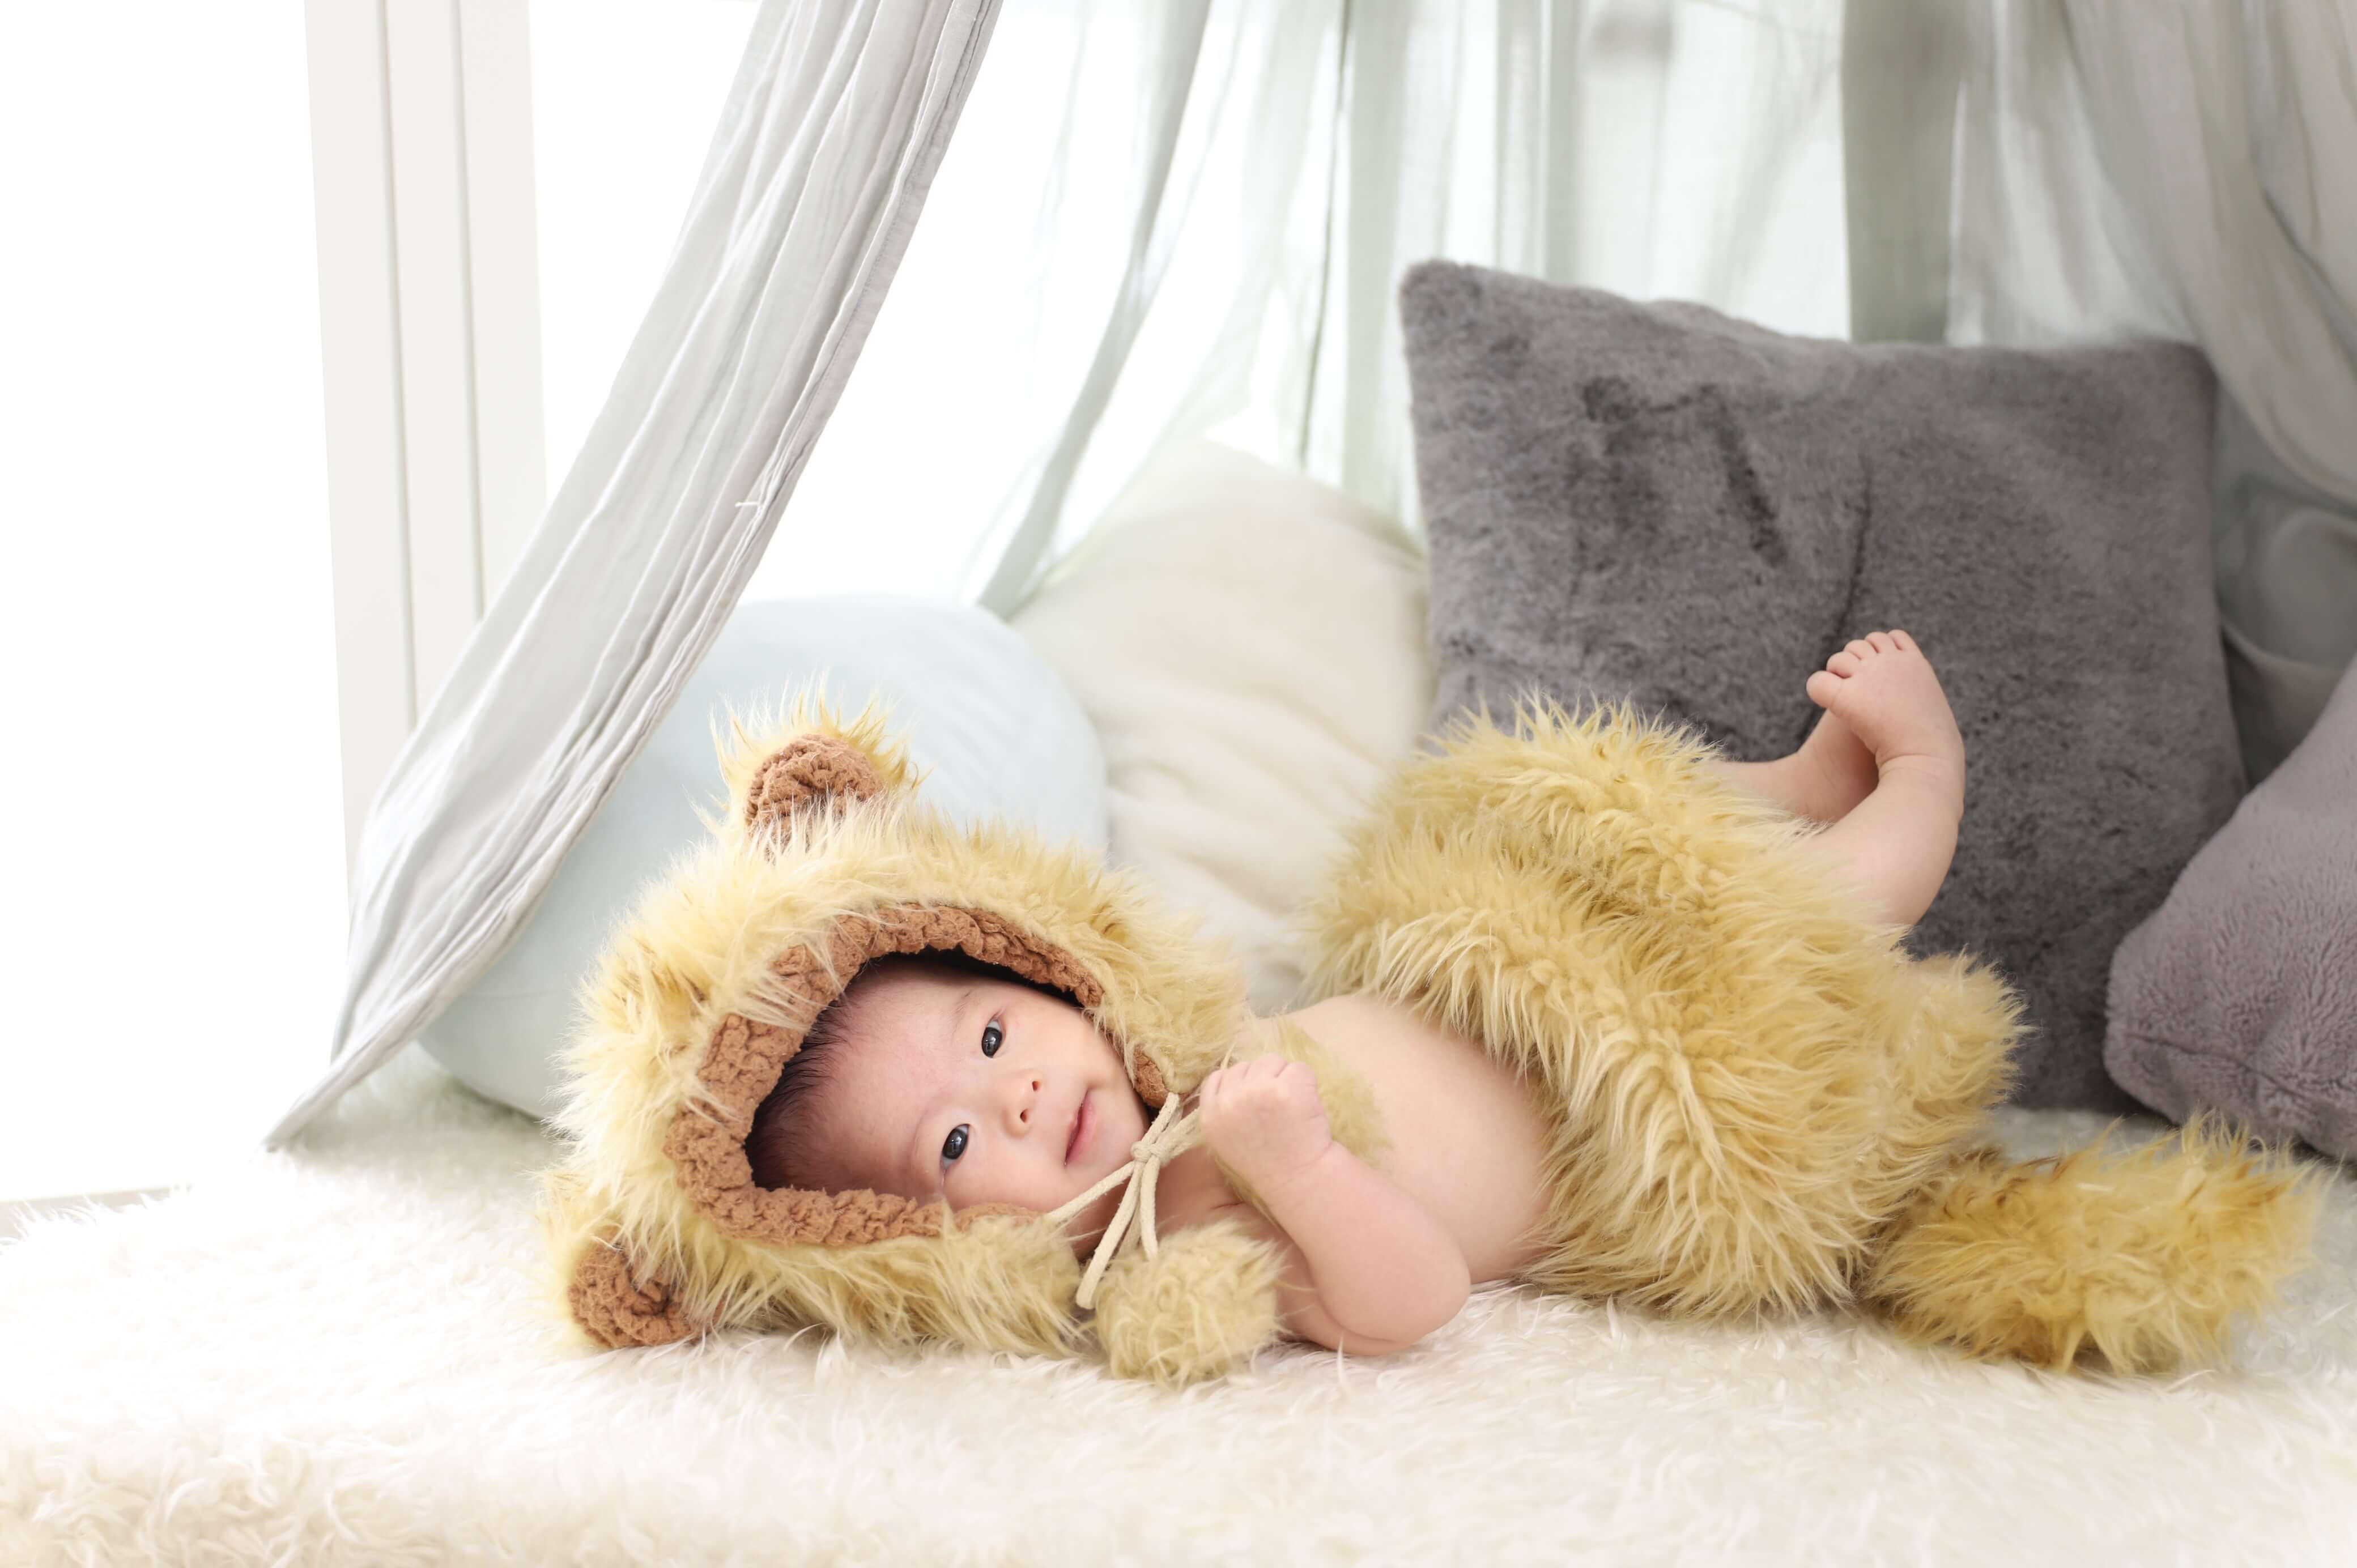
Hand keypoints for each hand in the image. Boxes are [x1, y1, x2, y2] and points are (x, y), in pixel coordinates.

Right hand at [1195, 1056, 1333, 1185]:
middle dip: (1264, 1080)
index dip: (1240, 1084)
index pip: (1217, 1077)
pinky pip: (1298, 1068)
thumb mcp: (1227, 1140)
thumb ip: (1224, 1108)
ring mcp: (1257, 1091)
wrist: (1299, 1180)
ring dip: (1284, 1078)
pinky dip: (1307, 1083)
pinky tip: (1306, 1107)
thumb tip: (1236, 1079)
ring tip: (1291, 1107)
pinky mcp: (1285, 1088)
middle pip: (1247, 1066)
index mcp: (1210, 1115)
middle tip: (1277, 1110)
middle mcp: (1229, 1101)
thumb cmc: (1267, 1162)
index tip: (1256, 1101)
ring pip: (1272, 1061)